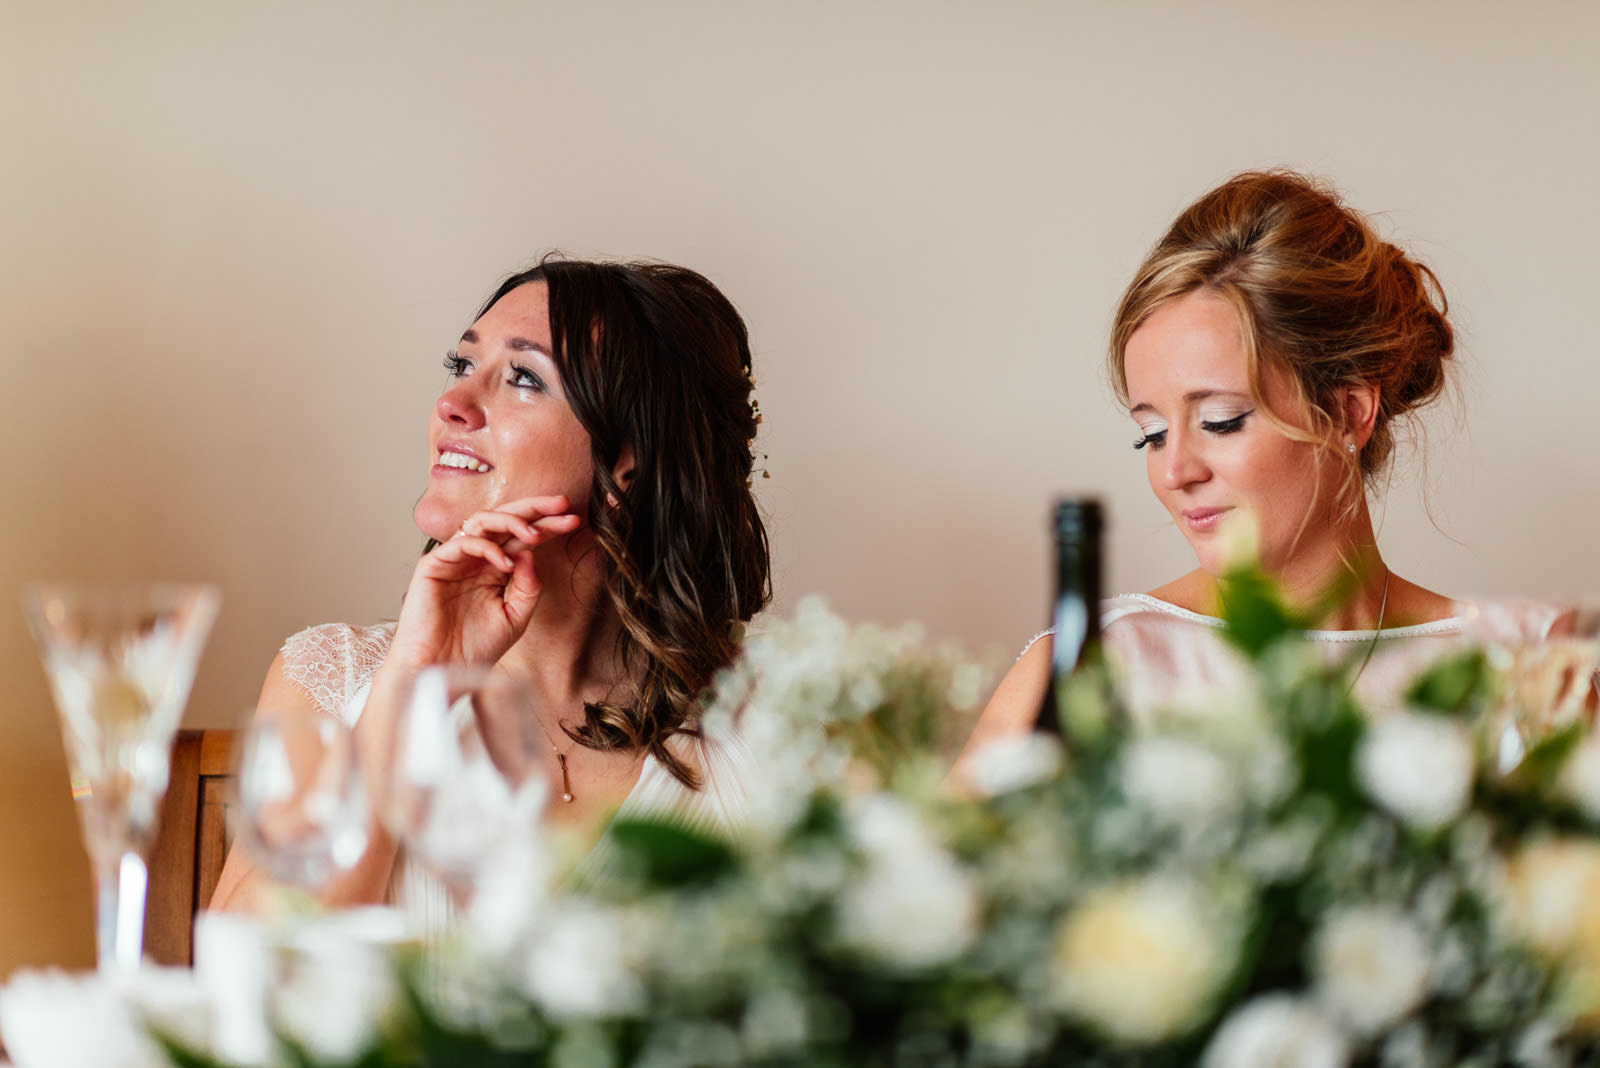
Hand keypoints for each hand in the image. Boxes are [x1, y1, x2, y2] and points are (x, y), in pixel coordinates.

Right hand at [387, 496, 582, 669]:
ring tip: (535, 534)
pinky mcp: (434, 565)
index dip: (548, 526)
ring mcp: (454, 560)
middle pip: (505, 520)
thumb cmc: (473, 649)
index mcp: (494, 569)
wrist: (442, 671)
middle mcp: (475, 559)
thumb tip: (531, 553)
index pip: (522, 538)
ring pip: (482, 521)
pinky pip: (463, 543)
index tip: (574, 521)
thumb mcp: (515, 617)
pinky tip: (506, 562)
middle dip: (535, 509)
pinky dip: (488, 547)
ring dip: (512, 521)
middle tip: (562, 504)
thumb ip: (528, 586)